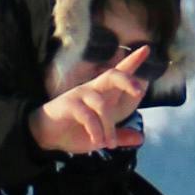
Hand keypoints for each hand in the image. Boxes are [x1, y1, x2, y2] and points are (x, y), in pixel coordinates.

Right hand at [31, 45, 150, 154]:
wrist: (46, 137)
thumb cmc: (74, 131)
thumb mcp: (101, 137)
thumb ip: (119, 137)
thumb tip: (140, 138)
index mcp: (102, 94)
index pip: (119, 74)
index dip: (133, 62)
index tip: (147, 49)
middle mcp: (92, 90)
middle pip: (112, 75)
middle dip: (127, 80)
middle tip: (140, 91)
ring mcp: (80, 95)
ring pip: (101, 105)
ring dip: (108, 127)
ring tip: (108, 145)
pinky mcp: (69, 104)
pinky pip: (87, 115)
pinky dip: (95, 130)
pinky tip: (96, 143)